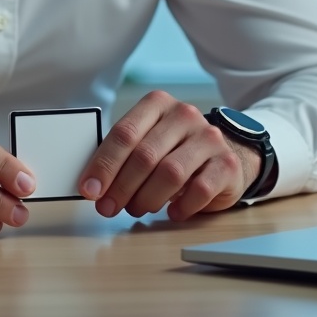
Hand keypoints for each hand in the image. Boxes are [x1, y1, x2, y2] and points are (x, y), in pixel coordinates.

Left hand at [78, 91, 260, 220]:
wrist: (223, 154)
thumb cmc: (174, 149)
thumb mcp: (148, 140)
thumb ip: (123, 154)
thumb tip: (92, 185)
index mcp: (157, 103)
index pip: (124, 133)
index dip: (104, 164)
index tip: (89, 189)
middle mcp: (184, 115)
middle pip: (145, 154)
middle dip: (121, 186)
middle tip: (108, 207)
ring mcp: (208, 137)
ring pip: (171, 172)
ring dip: (147, 198)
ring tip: (137, 209)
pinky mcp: (227, 163)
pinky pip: (200, 189)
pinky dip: (181, 206)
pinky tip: (171, 213)